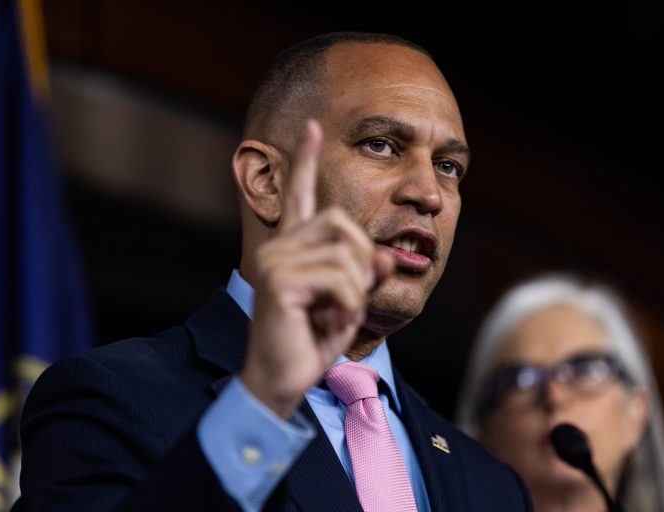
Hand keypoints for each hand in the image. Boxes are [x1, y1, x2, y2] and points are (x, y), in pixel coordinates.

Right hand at [240, 120, 392, 418]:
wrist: (280, 381)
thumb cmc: (311, 342)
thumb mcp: (348, 304)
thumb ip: (366, 276)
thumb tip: (388, 257)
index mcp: (293, 246)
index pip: (300, 194)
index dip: (307, 160)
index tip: (313, 127)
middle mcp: (280, 245)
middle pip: (344, 223)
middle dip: (363, 260)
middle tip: (351, 296)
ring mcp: (275, 259)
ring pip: (347, 254)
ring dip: (356, 292)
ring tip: (335, 315)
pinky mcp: (279, 279)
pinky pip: (341, 279)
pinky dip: (348, 305)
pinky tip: (328, 322)